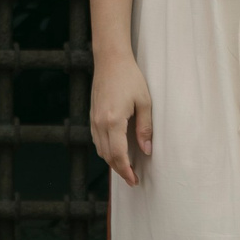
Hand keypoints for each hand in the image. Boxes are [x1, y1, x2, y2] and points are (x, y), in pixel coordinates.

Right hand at [89, 54, 154, 186]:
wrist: (110, 59)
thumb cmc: (130, 78)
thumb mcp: (144, 102)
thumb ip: (145, 128)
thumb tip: (147, 151)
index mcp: (113, 121)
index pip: (118, 155)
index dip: (126, 171)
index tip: (134, 180)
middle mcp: (100, 123)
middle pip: (107, 156)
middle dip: (120, 170)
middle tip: (133, 179)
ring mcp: (93, 119)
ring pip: (100, 150)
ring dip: (112, 161)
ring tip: (126, 167)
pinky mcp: (92, 115)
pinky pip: (97, 140)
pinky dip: (105, 150)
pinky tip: (116, 150)